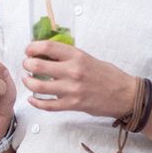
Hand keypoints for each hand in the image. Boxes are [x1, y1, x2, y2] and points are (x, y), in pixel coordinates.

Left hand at [21, 40, 136, 118]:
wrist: (125, 95)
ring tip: (28, 80)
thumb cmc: (107, 75)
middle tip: (26, 65)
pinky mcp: (73, 104)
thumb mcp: (88, 58)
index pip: (48, 47)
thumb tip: (46, 54)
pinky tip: (32, 99)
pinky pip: (48, 105)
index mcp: (78, 56)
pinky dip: (36, 102)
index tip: (28, 50)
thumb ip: (69, 56)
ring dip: (28, 83)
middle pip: (38, 66)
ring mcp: (72, 89)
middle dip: (27, 65)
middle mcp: (73, 71)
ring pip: (39, 87)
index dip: (33, 47)